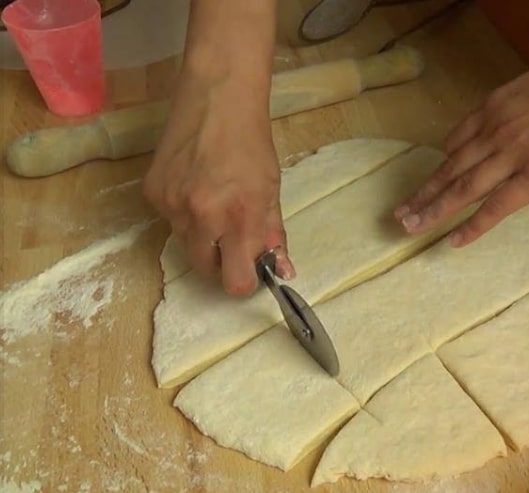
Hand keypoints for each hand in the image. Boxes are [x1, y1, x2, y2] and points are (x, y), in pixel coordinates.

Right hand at [143, 74, 294, 295]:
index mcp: (239, 217)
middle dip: (221, 263)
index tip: (250, 269)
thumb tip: (281, 272)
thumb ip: (272, 234)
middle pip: (206, 271)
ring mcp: (172, 205)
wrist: (217, 97)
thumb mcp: (271, 190)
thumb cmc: (252, 142)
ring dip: (202, 237)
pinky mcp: (152, 192)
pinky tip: (194, 186)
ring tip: (214, 202)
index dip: (244, 281)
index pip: (236, 282)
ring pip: (186, 245)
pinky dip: (183, 214)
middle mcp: (202, 217)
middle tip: (232, 240)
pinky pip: (169, 220)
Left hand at [394, 42, 528, 246]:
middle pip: (450, 167)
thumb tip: (522, 117)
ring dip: (433, 210)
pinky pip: (494, 209)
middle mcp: (493, 132)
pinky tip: (452, 240)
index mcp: (496, 107)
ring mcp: (510, 157)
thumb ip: (521, 105)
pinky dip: (471, 227)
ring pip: (462, 189)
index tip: (432, 177)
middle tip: (401, 211)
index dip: (443, 161)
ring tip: (410, 227)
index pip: (458, 139)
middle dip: (424, 191)